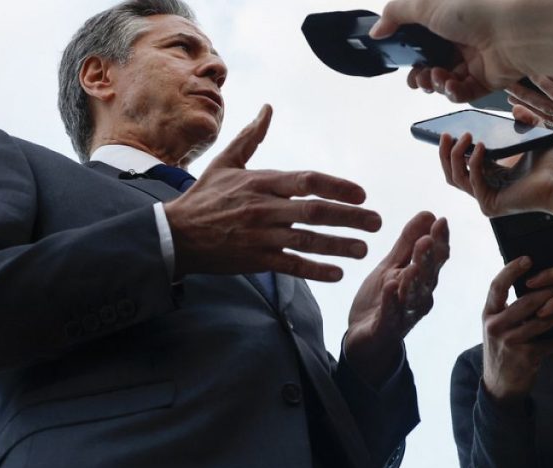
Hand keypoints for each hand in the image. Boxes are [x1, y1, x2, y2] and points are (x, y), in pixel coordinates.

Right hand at [164, 104, 381, 281]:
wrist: (175, 235)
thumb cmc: (203, 197)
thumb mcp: (225, 162)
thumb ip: (252, 137)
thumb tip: (268, 109)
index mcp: (261, 181)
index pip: (307, 180)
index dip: (338, 186)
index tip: (362, 194)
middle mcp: (264, 208)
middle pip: (315, 211)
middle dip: (350, 217)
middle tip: (377, 221)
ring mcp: (260, 236)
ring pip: (307, 241)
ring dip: (339, 246)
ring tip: (364, 249)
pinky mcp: (255, 260)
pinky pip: (290, 266)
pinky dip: (315, 270)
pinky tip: (337, 273)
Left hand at [344, 212, 449, 382]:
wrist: (365, 341)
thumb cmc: (383, 300)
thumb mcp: (391, 266)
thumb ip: (408, 242)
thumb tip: (429, 214)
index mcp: (422, 279)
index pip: (435, 258)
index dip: (439, 240)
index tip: (441, 221)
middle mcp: (419, 296)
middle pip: (427, 275)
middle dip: (428, 258)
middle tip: (428, 239)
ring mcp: (405, 313)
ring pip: (413, 296)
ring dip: (414, 281)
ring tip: (413, 266)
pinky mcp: (387, 328)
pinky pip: (391, 314)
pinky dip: (392, 302)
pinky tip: (391, 287)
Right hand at [373, 0, 521, 102]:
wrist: (512, 30)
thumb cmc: (473, 8)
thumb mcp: (424, 3)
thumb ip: (395, 14)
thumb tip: (376, 31)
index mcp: (449, 19)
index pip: (424, 41)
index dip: (411, 56)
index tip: (404, 65)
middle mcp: (462, 39)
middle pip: (433, 64)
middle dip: (421, 76)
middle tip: (417, 81)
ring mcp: (476, 60)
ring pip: (446, 81)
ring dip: (436, 83)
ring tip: (436, 79)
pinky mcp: (487, 79)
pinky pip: (464, 92)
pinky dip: (453, 91)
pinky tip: (451, 85)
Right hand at [437, 132, 552, 216]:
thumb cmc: (551, 164)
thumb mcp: (533, 137)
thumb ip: (526, 121)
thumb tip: (515, 108)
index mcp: (490, 176)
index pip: (461, 165)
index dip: (451, 150)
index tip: (448, 132)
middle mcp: (484, 190)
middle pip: (452, 174)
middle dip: (445, 153)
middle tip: (446, 134)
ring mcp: (486, 199)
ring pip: (456, 178)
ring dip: (456, 155)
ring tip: (465, 136)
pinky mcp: (490, 205)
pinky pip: (473, 181)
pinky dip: (474, 162)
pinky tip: (481, 146)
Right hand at [481, 257, 552, 407]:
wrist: (499, 384)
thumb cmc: (503, 347)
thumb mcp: (498, 325)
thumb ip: (509, 307)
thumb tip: (536, 281)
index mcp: (489, 313)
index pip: (497, 286)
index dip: (511, 271)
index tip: (528, 258)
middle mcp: (497, 326)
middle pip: (528, 301)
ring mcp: (511, 342)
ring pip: (544, 320)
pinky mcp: (526, 357)